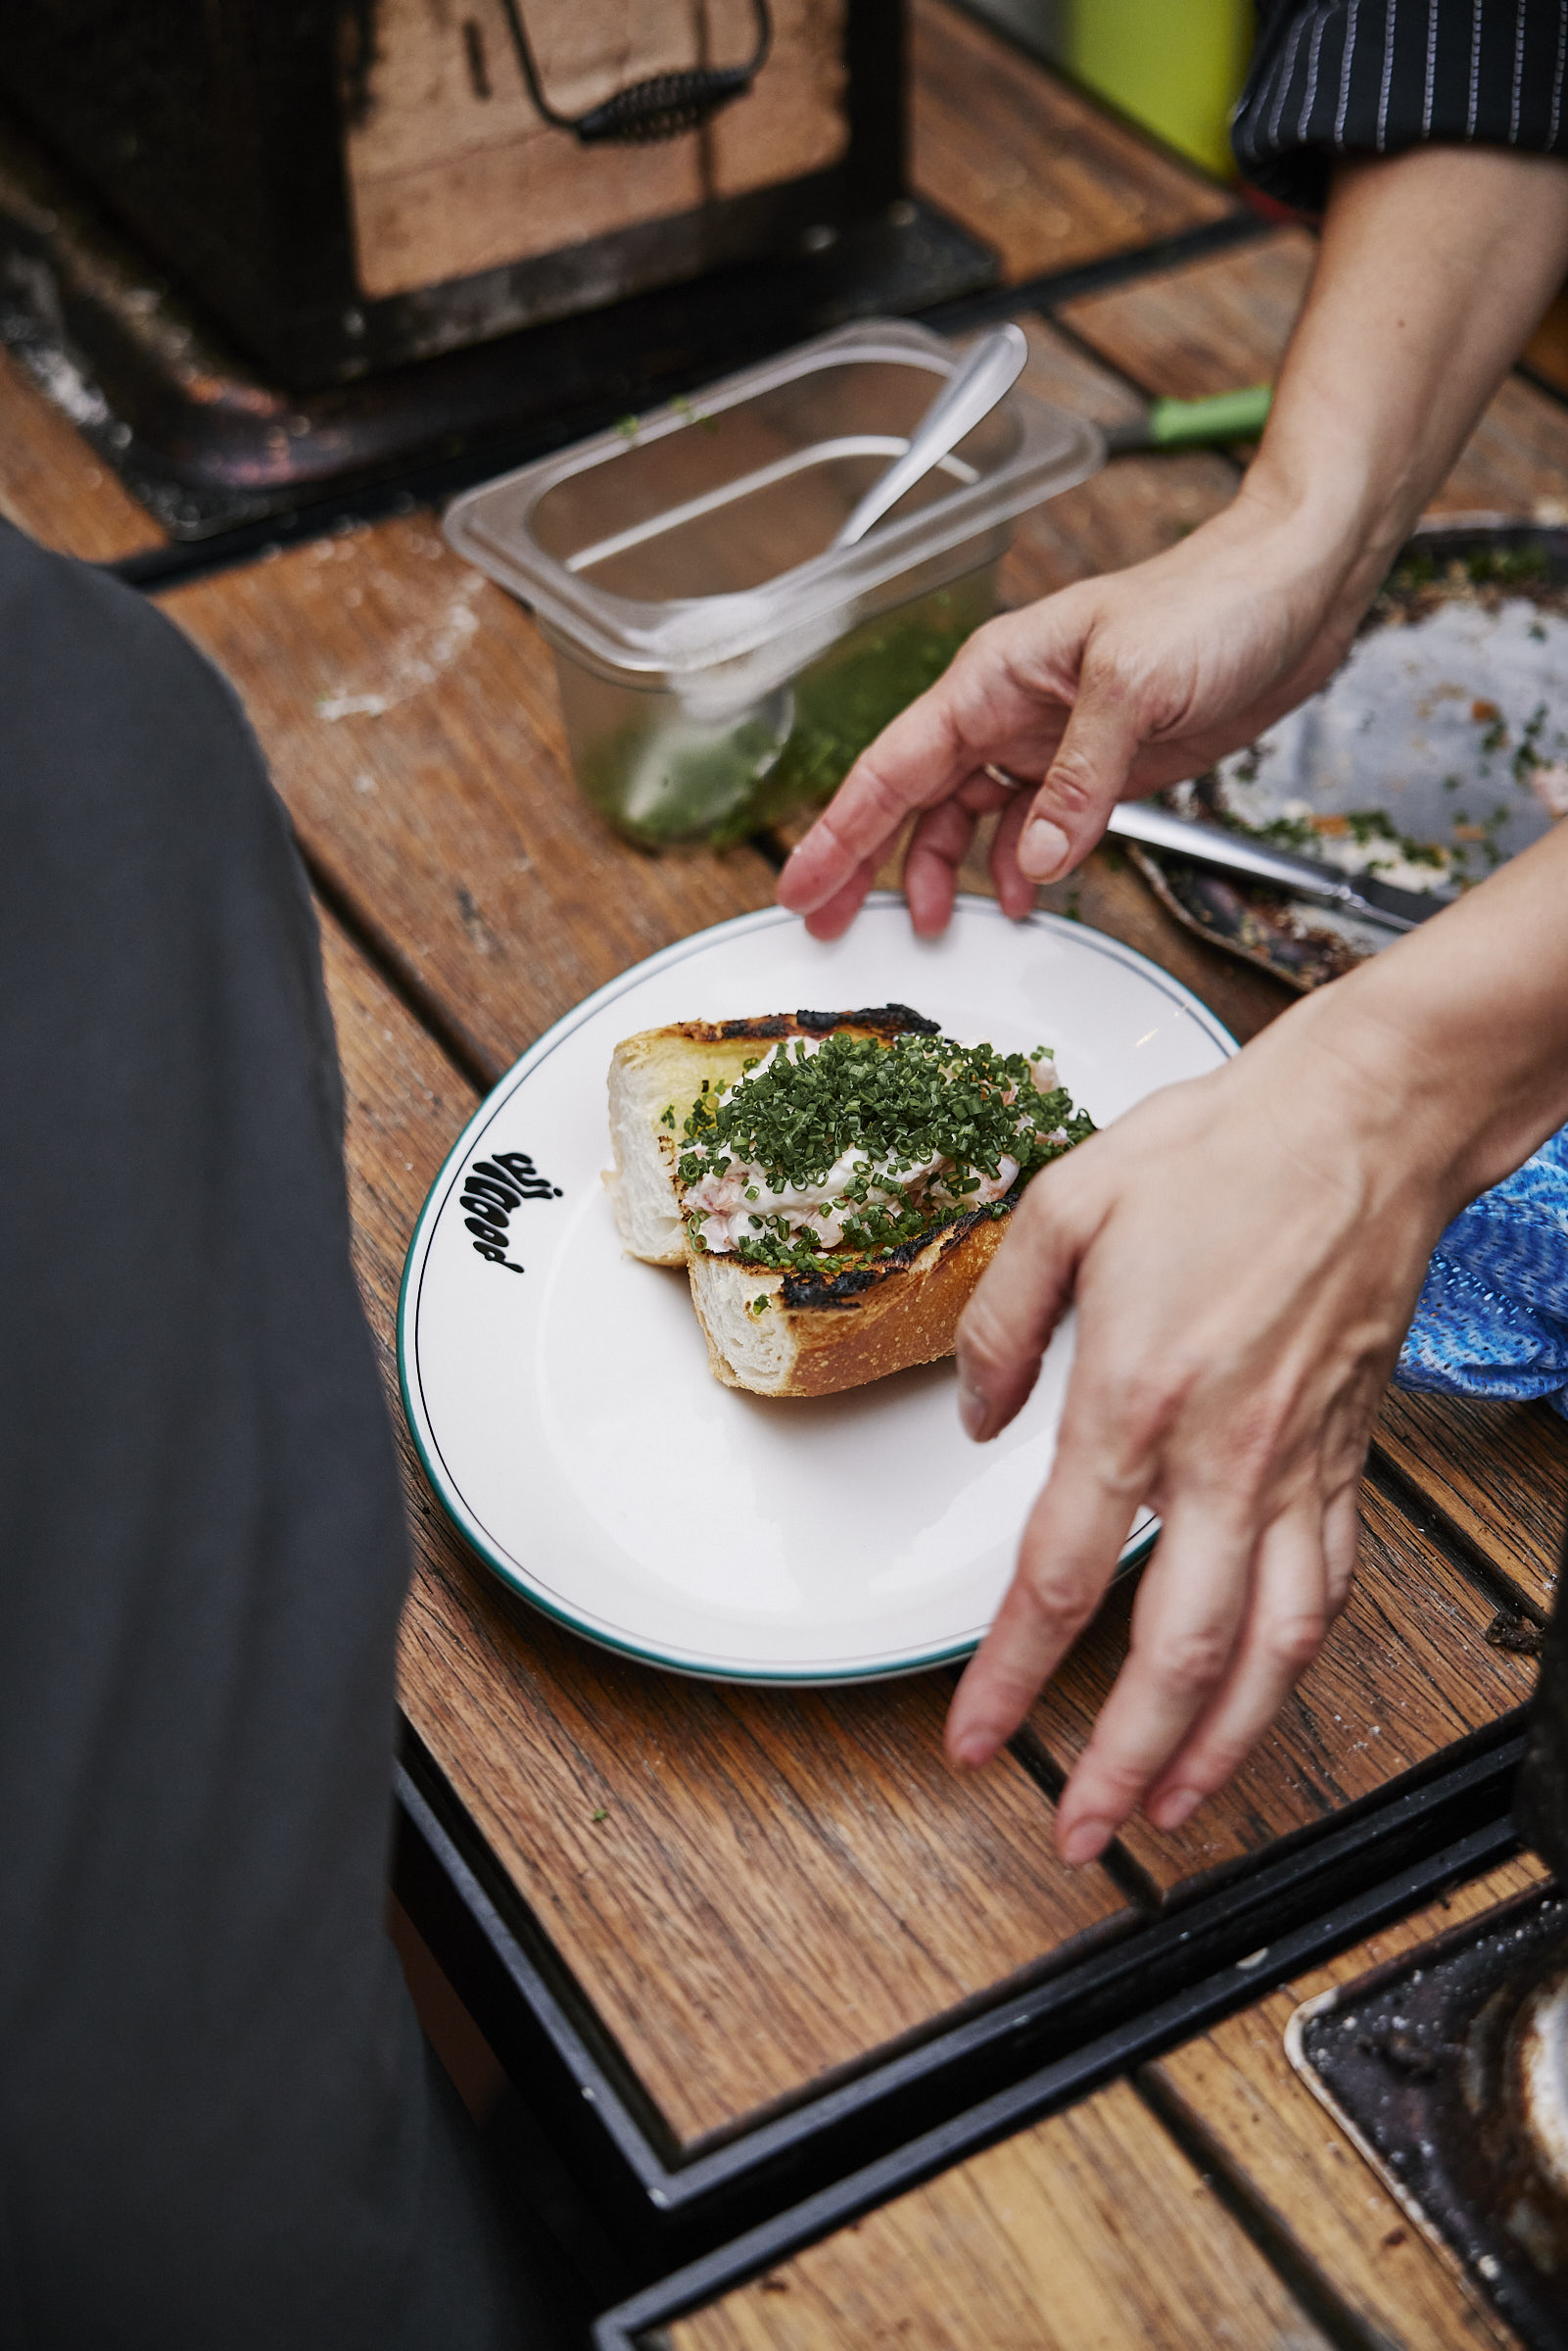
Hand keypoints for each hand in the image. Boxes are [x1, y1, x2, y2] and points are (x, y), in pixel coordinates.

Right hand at [776, 486, 1366, 939]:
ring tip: (932, 930)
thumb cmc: (1212, 604)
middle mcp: (1008, 712)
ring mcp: (1049, 742)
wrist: (1297, 592)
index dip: (839, 834)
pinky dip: (1021, 868)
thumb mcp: (1136, 686)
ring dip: (946, 874)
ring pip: (969, 820)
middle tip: (830, 928)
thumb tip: (1036, 862)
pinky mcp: (1097, 768)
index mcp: (991, 679)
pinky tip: (1023, 900)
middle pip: (913, 800)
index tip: (800, 887)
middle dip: (868, 865)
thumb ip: (1079, 781)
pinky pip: (1036, 828)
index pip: (892, 767)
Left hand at [945, 983, 1448, 1863]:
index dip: (1008, 1674)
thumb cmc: (1224, 1150)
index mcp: (1136, 1395)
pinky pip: (1327, 1588)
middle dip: (1125, 1764)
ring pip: (1270, 1648)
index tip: (973, 1738)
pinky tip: (1262, 1699)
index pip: (1060, 1574)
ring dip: (1221, 1747)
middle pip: (1177, 1652)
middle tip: (1083, 1834)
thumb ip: (1000, 1323)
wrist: (1366, 1120)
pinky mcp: (1349, 1456)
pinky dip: (1295, 1666)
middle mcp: (1224, 1454)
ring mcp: (1298, 1465)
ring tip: (1176, 1808)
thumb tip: (973, 1417)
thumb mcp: (1065, 1204)